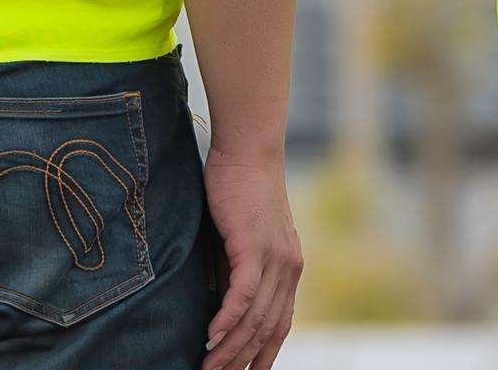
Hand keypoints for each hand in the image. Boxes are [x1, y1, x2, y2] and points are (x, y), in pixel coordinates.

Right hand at [201, 145, 300, 369]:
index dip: (264, 357)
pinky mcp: (254, 244)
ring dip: (229, 348)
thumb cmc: (241, 189)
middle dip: (242, 361)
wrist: (248, 148)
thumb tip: (223, 307)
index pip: (280, 325)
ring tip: (207, 367)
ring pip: (254, 317)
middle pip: (267, 329)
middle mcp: (288, 267)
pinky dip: (227, 319)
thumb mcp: (246, 238)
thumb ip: (241, 271)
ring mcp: (274, 256)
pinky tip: (211, 336)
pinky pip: (243, 293)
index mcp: (290, 268)